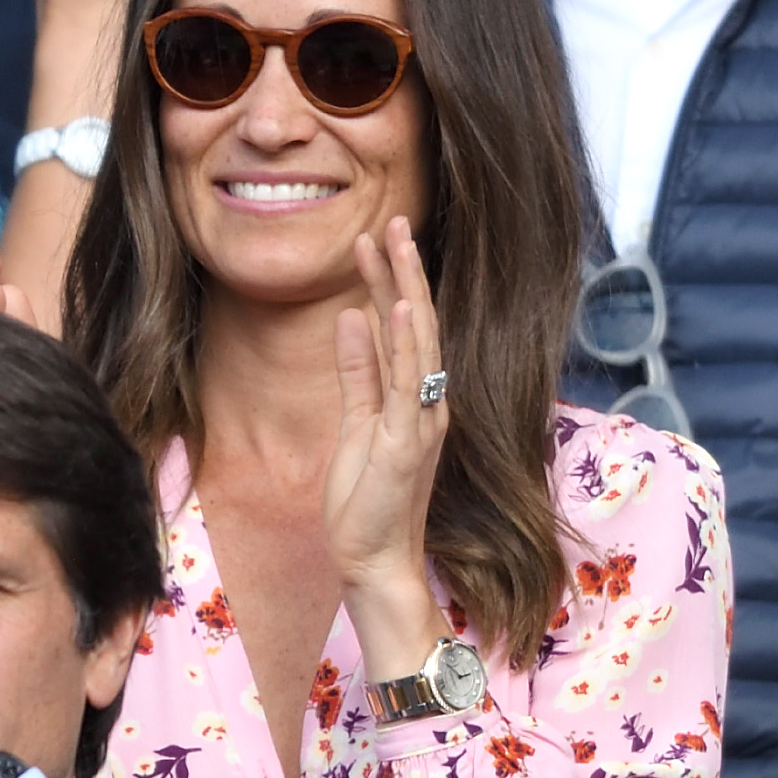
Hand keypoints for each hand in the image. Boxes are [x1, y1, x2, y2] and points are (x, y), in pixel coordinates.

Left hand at [327, 217, 451, 681]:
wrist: (375, 559)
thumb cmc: (364, 501)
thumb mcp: (354, 426)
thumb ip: (357, 374)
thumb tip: (350, 318)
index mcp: (412, 398)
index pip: (401, 328)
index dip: (387, 281)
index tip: (373, 238)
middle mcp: (426, 402)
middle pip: (417, 322)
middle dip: (404, 269)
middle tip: (392, 218)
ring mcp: (422, 420)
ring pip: (418, 342)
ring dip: (407, 289)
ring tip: (397, 241)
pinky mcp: (408, 443)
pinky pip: (410, 384)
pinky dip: (408, 344)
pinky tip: (403, 307)